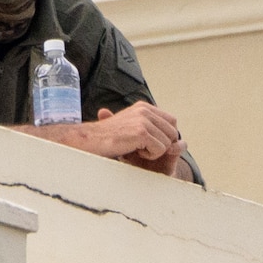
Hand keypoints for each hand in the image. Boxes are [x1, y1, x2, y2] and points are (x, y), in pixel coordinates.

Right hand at [36, 100, 194, 178]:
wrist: (89, 140)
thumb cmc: (107, 137)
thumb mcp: (129, 125)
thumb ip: (147, 125)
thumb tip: (172, 137)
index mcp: (144, 107)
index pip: (171, 122)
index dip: (164, 136)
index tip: (147, 143)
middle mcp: (145, 110)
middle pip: (173, 132)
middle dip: (162, 144)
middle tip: (141, 147)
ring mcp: (144, 120)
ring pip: (167, 143)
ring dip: (154, 151)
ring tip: (135, 149)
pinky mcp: (142, 132)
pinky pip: (160, 150)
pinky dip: (150, 156)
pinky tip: (134, 152)